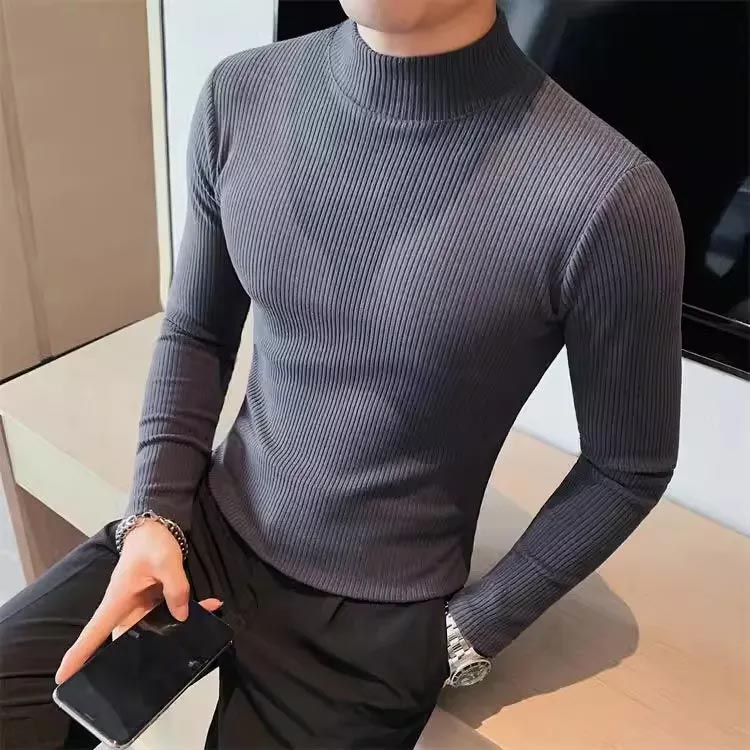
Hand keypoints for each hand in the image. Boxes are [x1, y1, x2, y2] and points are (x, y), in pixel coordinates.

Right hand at [55, 520, 220, 683]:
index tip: (64, 679)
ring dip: (175, 631)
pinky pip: (169, 613)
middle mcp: (126, 608)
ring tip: (198, 636)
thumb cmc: (151, 543)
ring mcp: (141, 607)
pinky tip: (210, 606)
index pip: (94, 632)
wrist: (156, 529)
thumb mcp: (166, 561)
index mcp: (117, 601)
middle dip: (142, 655)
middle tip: (163, 666)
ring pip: (153, 629)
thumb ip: (175, 588)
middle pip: (126, 640)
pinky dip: (190, 611)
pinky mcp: (155, 601)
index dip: (79, 656)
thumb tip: (182, 615)